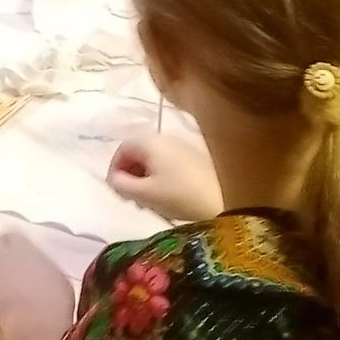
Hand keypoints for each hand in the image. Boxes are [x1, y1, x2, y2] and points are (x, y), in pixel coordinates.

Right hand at [107, 132, 221, 225]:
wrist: (225, 200)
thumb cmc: (179, 196)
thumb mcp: (144, 194)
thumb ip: (121, 185)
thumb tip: (113, 179)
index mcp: (151, 142)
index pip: (122, 148)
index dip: (114, 169)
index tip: (117, 190)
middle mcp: (166, 138)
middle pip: (138, 152)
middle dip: (130, 174)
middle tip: (132, 198)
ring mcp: (183, 147)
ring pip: (154, 159)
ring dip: (145, 178)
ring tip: (149, 201)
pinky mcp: (196, 158)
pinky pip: (169, 163)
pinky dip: (161, 177)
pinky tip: (167, 196)